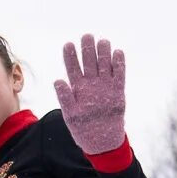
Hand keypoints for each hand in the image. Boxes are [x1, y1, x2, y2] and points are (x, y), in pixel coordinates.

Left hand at [54, 33, 125, 155]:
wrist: (102, 141)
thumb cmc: (83, 129)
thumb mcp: (71, 115)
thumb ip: (65, 97)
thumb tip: (57, 80)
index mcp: (78, 88)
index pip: (73, 68)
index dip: (70, 56)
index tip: (68, 44)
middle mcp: (91, 84)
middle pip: (89, 62)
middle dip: (88, 49)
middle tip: (87, 36)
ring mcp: (105, 86)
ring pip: (104, 65)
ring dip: (104, 53)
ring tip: (102, 41)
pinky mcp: (117, 91)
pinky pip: (119, 75)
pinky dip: (119, 64)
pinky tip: (117, 52)